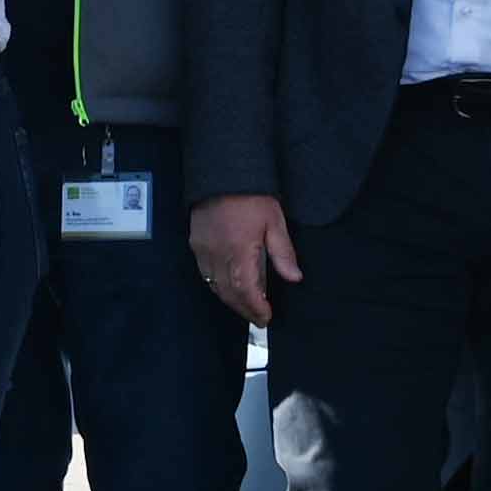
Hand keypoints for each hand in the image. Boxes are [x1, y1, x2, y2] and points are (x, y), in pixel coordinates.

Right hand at [191, 192, 298, 325]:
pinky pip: (205, 273)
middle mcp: (217, 255)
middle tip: (258, 319)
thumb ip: (283, 253)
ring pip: (215, 286)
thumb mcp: (274, 221)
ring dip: (231, 300)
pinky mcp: (196, 244)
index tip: (266, 317)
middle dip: (244, 309)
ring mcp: (203, 250)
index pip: (246, 291)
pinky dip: (217, 285)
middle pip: (229, 293)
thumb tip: (294, 277)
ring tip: (246, 307)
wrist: (222, 172)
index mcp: (239, 251)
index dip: (256, 308)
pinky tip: (228, 288)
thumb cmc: (250, 195)